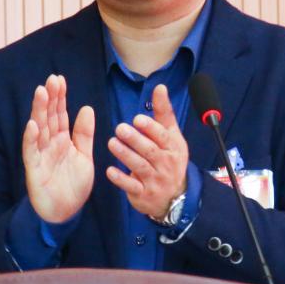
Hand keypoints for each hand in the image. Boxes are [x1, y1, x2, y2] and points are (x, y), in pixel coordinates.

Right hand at [22, 74, 95, 223]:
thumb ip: (84, 134)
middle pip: (49, 117)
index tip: (60, 79)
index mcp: (62, 140)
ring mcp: (40, 155)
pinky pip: (31, 152)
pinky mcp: (34, 170)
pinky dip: (31, 139)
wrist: (66, 213)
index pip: (60, 114)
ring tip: (41, 93)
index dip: (60, 97)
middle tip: (51, 79)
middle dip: (50, 98)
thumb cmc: (73, 185)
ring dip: (39, 111)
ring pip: (39, 129)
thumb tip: (86, 108)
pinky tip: (33, 125)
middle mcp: (49, 144)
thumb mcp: (85, 156)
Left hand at [106, 84, 189, 218]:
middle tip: (120, 129)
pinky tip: (110, 170)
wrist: (175, 196)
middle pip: (151, 151)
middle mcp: (166, 164)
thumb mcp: (171, 135)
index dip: (151, 128)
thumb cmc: (170, 158)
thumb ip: (163, 112)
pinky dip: (121, 179)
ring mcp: (156, 181)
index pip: (163, 136)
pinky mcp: (144, 194)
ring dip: (125, 155)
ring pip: (140, 167)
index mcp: (173, 148)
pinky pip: (132, 186)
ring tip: (112, 143)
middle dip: (135, 140)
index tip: (137, 119)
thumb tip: (160, 87)